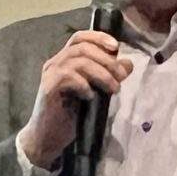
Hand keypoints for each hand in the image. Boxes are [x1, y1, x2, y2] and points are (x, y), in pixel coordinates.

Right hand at [20, 31, 132, 168]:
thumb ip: (110, 76)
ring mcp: (51, 74)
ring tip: (113, 89)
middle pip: (82, 47)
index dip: (98, 37)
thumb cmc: (72, 115)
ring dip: (100, 73)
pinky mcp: (48, 88)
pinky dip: (83, 84)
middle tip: (121, 77)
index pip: (80, 38)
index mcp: (67, 60)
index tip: (116, 47)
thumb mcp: (97, 92)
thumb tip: (128, 64)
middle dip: (107, 60)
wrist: (49, 138)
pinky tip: (91, 97)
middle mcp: (56, 62)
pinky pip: (67, 76)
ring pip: (78, 60)